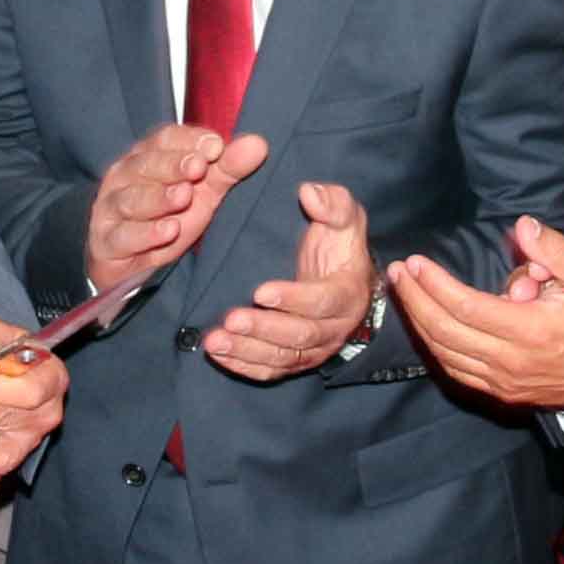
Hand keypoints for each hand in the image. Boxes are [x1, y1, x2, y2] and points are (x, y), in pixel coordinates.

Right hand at [84, 123, 269, 293]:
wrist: (131, 267)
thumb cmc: (167, 219)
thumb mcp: (203, 193)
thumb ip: (227, 169)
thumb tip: (258, 144)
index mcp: (148, 157)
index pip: (165, 139)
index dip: (189, 140)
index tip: (216, 146)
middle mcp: (125, 176)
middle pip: (146, 164)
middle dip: (173, 165)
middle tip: (199, 167)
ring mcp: (111, 209)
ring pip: (132, 198)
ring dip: (158, 197)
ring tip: (184, 197)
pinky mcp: (106, 242)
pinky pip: (123, 235)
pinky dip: (145, 233)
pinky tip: (168, 231)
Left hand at [203, 182, 374, 381]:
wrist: (342, 275)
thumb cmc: (338, 242)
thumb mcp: (343, 215)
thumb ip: (332, 202)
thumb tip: (309, 192)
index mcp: (348, 293)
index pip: (323, 301)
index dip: (293, 299)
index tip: (260, 291)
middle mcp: (334, 327)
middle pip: (300, 336)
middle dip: (264, 329)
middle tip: (230, 319)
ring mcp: (316, 348)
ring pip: (283, 358)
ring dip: (247, 351)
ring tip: (215, 341)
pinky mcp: (297, 359)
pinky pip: (272, 370)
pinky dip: (244, 366)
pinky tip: (219, 356)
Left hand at [391, 217, 563, 409]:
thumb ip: (555, 249)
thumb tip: (522, 227)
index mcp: (529, 330)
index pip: (466, 307)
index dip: (434, 284)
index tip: (415, 262)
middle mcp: (510, 361)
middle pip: (444, 331)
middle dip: (415, 300)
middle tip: (398, 274)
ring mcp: (504, 381)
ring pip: (444, 354)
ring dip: (418, 323)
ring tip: (404, 294)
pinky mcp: (503, 393)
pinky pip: (456, 371)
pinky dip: (435, 348)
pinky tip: (424, 325)